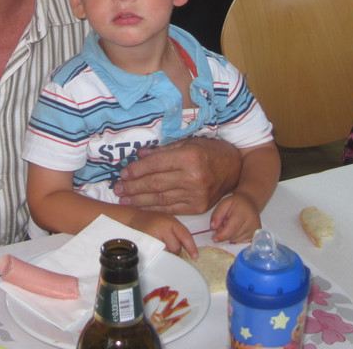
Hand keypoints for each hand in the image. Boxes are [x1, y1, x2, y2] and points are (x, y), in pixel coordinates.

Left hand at [114, 138, 240, 214]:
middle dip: (133, 187)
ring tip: (124, 200)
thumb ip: (163, 151)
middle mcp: (193, 177)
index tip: (123, 173)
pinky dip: (154, 208)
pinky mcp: (198, 208)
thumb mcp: (188, 143)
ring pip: (161, 199)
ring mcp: (196, 195)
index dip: (136, 170)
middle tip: (118, 189)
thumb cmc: (210, 152)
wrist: (235, 169)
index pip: (155, 165)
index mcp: (189, 157)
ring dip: (139, 200)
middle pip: (155, 184)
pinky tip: (141, 206)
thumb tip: (140, 154)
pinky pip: (171, 209)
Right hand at [129, 210, 196, 257]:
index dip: (191, 247)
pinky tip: (155, 249)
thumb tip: (188, 248)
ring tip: (160, 245)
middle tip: (168, 245)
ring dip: (166, 253)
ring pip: (167, 253)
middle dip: (174, 250)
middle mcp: (162, 227)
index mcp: (170, 221)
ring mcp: (153, 236)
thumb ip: (177, 232)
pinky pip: (157, 255)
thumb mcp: (167, 221)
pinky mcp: (145, 244)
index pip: (185, 235)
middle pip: (176, 247)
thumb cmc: (151, 221)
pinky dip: (158, 255)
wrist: (132, 219)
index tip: (194, 256)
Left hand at [209, 193, 261, 243]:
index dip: (222, 235)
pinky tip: (237, 229)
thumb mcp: (224, 203)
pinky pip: (240, 242)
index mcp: (243, 214)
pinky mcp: (254, 236)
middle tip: (225, 221)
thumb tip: (213, 227)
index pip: (232, 228)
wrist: (250, 203)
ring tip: (232, 224)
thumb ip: (217, 214)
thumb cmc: (236, 203)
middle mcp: (251, 224)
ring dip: (229, 235)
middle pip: (232, 235)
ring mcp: (254, 231)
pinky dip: (235, 237)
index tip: (215, 238)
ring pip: (235, 240)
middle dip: (224, 232)